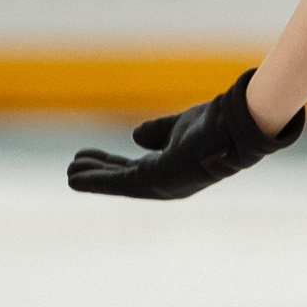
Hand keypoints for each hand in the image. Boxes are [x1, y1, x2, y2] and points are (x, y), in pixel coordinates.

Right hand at [67, 68, 303, 200]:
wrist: (238, 122)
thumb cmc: (218, 123)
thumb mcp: (180, 127)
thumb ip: (159, 132)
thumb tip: (136, 136)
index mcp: (174, 171)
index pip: (135, 171)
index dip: (110, 166)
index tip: (86, 159)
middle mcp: (168, 184)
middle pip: (124, 178)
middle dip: (98, 173)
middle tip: (72, 166)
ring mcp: (164, 184)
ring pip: (118, 182)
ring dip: (93, 176)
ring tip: (69, 170)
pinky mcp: (158, 179)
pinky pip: (119, 181)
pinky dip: (96, 179)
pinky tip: (75, 176)